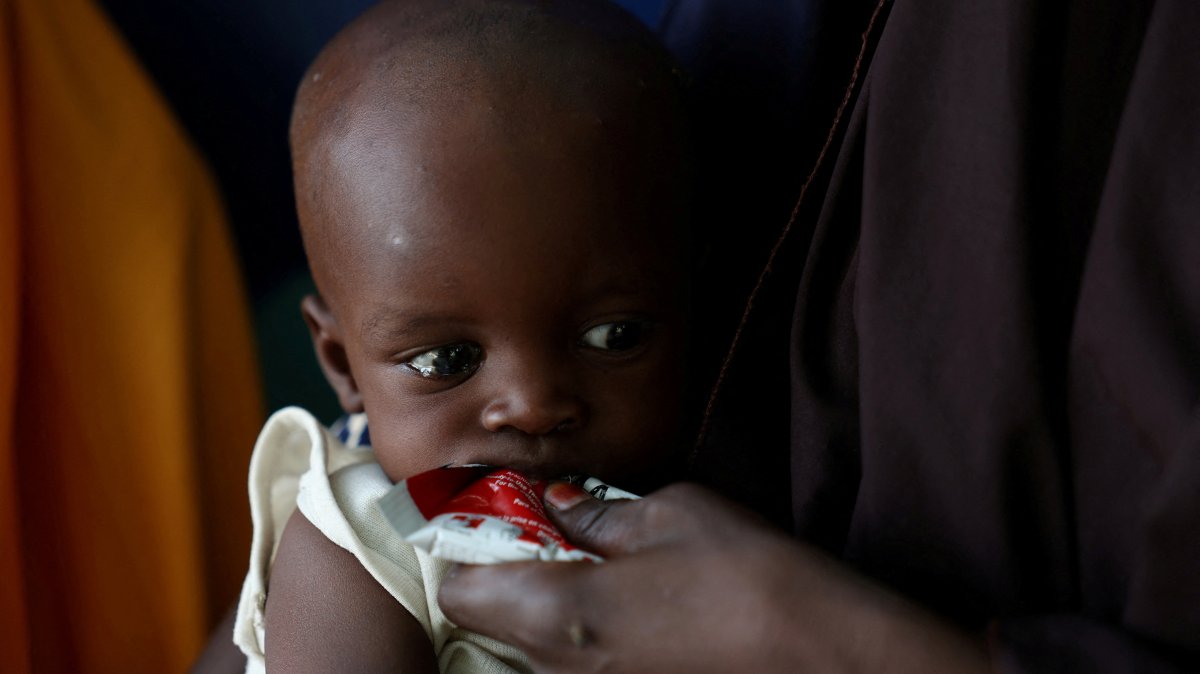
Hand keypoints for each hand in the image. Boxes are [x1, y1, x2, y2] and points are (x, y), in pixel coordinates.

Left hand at [438, 482, 989, 672]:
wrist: (820, 651)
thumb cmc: (746, 577)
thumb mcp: (667, 515)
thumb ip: (594, 512)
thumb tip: (557, 504)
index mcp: (558, 613)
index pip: (459, 591)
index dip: (467, 546)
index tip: (491, 511)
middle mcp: (562, 665)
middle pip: (493, 617)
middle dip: (508, 565)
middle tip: (549, 522)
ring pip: (533, 639)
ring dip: (546, 593)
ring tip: (597, 555)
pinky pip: (576, 657)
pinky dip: (582, 621)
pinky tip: (631, 594)